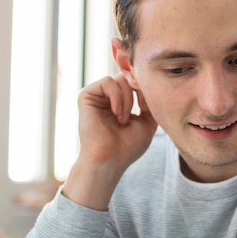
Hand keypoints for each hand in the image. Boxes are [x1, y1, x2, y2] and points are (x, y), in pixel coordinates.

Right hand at [63, 74, 156, 209]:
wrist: (110, 160)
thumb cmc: (128, 146)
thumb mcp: (148, 122)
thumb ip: (150, 102)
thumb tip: (149, 81)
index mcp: (121, 102)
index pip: (135, 82)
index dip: (146, 89)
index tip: (148, 109)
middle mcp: (108, 97)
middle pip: (129, 77)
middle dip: (140, 90)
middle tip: (143, 109)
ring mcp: (97, 96)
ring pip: (121, 78)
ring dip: (128, 99)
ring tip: (124, 120)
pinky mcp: (86, 95)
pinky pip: (108, 82)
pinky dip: (118, 97)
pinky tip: (117, 114)